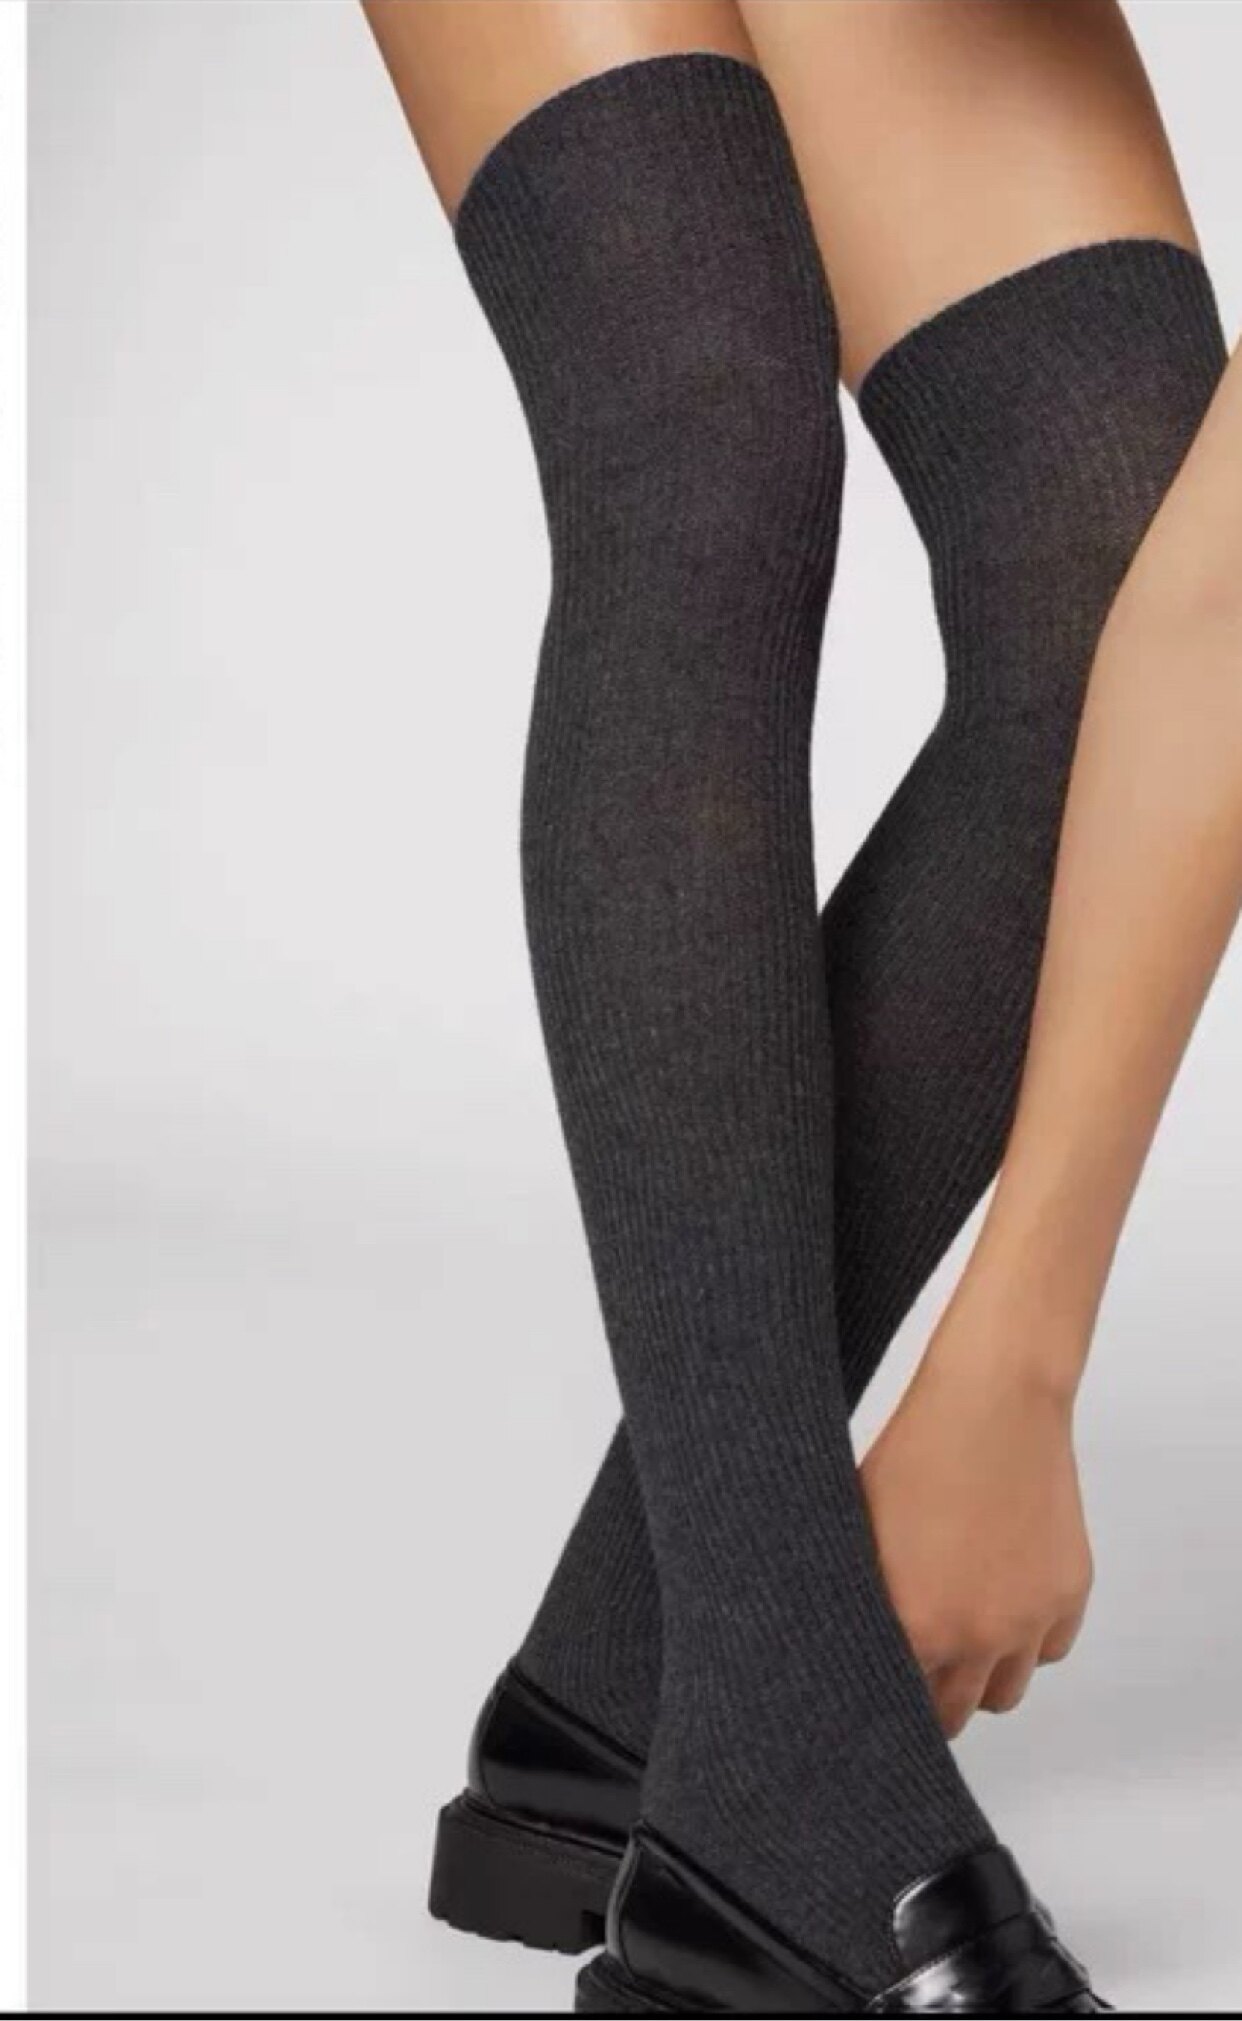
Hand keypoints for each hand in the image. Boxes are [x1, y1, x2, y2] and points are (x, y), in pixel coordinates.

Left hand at [860, 1329, 1092, 1737]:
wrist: (992, 1404)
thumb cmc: (915, 1453)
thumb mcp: (862, 1529)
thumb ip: (858, 1599)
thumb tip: (838, 1642)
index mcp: (917, 1625)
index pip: (898, 1709)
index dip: (884, 1700)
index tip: (878, 1689)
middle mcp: (978, 1636)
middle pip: (953, 1715)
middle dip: (930, 1697)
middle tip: (915, 1666)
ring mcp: (1030, 1618)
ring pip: (1006, 1692)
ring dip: (981, 1675)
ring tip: (959, 1632)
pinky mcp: (1068, 1593)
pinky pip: (1050, 1649)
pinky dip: (1028, 1640)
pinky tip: (1002, 1601)